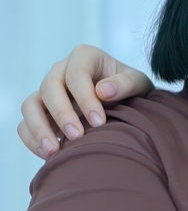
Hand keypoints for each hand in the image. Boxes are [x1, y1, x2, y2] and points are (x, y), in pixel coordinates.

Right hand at [18, 44, 153, 158]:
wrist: (127, 100)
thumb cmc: (131, 88)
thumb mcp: (138, 82)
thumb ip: (126, 84)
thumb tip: (103, 91)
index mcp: (85, 56)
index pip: (76, 74)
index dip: (85, 98)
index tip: (99, 122)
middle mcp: (61, 70)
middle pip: (49, 87)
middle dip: (61, 113)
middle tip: (76, 136)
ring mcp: (48, 90)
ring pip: (31, 104)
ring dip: (39, 128)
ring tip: (53, 151)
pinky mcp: (42, 110)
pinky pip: (25, 123)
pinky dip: (32, 138)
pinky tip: (48, 154)